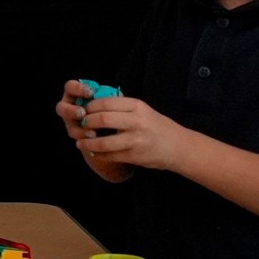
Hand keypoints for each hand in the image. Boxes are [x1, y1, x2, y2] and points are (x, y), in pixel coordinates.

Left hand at [60, 87, 193, 171]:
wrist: (178, 146)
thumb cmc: (158, 126)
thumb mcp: (143, 110)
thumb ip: (122, 107)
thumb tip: (95, 104)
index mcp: (137, 106)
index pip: (106, 102)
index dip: (90, 107)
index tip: (83, 110)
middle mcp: (136, 121)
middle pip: (102, 119)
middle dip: (86, 123)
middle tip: (81, 125)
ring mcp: (136, 140)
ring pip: (103, 142)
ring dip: (88, 143)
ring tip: (80, 142)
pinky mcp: (135, 156)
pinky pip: (110, 156)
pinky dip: (99, 155)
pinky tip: (94, 152)